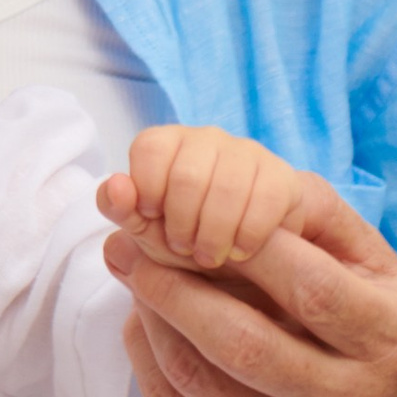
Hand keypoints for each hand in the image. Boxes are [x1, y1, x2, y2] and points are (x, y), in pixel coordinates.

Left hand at [96, 125, 311, 272]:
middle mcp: (206, 138)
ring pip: (227, 189)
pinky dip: (247, 235)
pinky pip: (265, 201)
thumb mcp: (144, 227)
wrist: (238, 257)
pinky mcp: (282, 176)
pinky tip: (238, 251)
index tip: (152, 218)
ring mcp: (248, 152)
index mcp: (166, 142)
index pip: (151, 149)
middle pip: (188, 175)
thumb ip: (119, 207)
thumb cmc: (182, 235)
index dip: (148, 190)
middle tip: (183, 248)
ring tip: (208, 256)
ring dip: (213, 233)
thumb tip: (115, 185)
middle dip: (181, 223)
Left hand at [104, 170, 396, 396]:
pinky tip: (143, 322)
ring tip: (133, 272)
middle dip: (172, 285)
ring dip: (152, 317)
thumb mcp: (371, 258)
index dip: (244, 248)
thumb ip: (311, 212)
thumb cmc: (374, 314)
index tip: (188, 208)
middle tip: (128, 241)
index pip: (311, 290)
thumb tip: (228, 178)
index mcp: (388, 338)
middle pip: (242, 343)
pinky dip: (147, 363)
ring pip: (200, 379)